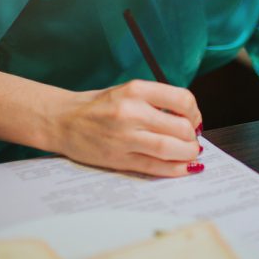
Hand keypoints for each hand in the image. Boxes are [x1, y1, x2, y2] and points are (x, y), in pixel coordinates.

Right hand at [50, 80, 203, 176]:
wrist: (62, 120)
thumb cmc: (98, 106)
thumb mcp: (128, 91)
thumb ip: (157, 101)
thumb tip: (190, 119)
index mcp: (135, 90)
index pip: (182, 100)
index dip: (195, 112)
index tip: (194, 119)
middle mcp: (130, 112)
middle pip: (180, 127)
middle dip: (193, 137)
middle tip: (193, 139)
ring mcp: (124, 137)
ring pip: (170, 148)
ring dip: (188, 153)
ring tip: (190, 153)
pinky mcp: (118, 159)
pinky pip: (154, 166)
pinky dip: (175, 169)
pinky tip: (184, 167)